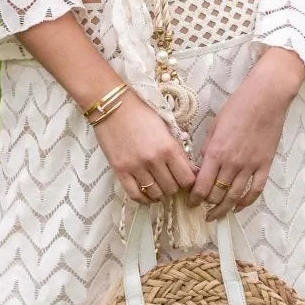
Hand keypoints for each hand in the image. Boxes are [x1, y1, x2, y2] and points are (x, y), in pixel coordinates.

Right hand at [93, 90, 195, 205]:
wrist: (112, 105)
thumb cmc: (141, 113)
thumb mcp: (166, 127)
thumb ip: (178, 150)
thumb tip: (192, 170)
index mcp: (169, 147)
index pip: (187, 179)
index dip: (189, 181)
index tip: (185, 178)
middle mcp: (154, 160)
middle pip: (172, 188)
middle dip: (174, 186)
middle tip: (170, 179)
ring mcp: (136, 167)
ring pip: (156, 194)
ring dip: (160, 192)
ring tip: (158, 185)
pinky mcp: (120, 170)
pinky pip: (135, 195)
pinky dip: (144, 198)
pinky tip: (147, 193)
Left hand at [188, 47, 304, 219]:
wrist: (266, 98)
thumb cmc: (238, 106)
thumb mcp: (215, 125)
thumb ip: (208, 147)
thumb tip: (202, 164)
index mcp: (216, 152)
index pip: (201, 184)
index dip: (194, 198)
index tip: (191, 203)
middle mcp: (232, 163)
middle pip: (217, 194)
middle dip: (207, 204)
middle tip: (202, 209)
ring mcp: (250, 165)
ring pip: (235, 196)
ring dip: (224, 208)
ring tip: (217, 215)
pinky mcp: (265, 165)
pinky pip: (255, 190)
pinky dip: (247, 202)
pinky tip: (239, 207)